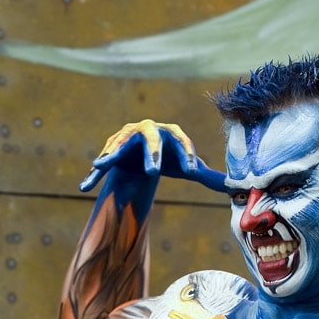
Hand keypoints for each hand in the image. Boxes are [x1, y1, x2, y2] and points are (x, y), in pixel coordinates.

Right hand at [80, 119, 225, 193]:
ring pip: (120, 143)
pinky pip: (103, 162)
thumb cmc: (170, 161)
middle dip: (151, 152)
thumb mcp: (187, 168)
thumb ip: (206, 176)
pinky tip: (85, 187)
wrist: (144, 157)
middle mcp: (148, 131)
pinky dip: (93, 174)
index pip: (181, 139)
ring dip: (112, 153)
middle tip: (153, 171)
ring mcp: (127, 138)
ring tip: (103, 164)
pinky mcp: (112, 151)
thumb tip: (233, 187)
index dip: (187, 153)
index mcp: (170, 133)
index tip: (192, 171)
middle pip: (150, 137)